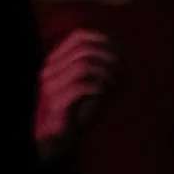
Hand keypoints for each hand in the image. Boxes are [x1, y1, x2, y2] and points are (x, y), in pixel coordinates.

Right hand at [35, 28, 119, 157]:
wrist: (54, 136)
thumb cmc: (75, 109)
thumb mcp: (88, 83)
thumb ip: (99, 67)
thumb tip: (123, 53)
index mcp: (56, 60)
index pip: (78, 36)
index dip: (103, 38)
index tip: (121, 50)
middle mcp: (50, 69)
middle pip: (84, 48)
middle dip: (109, 55)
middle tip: (122, 68)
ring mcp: (51, 85)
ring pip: (82, 65)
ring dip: (105, 71)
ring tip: (113, 82)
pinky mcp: (56, 102)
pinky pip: (79, 86)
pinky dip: (97, 86)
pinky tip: (104, 93)